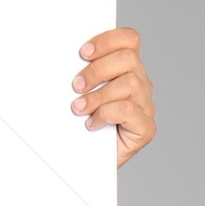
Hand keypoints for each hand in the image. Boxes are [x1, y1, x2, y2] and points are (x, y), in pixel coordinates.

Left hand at [71, 29, 154, 166]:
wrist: (87, 164)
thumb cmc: (81, 128)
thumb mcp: (79, 95)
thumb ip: (80, 75)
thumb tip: (58, 59)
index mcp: (128, 69)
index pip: (129, 40)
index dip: (107, 40)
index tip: (82, 52)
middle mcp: (141, 84)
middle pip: (129, 59)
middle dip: (97, 70)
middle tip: (76, 86)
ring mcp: (146, 106)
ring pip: (130, 84)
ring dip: (99, 95)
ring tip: (79, 108)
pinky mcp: (145, 128)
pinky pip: (129, 110)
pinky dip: (106, 114)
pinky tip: (92, 123)